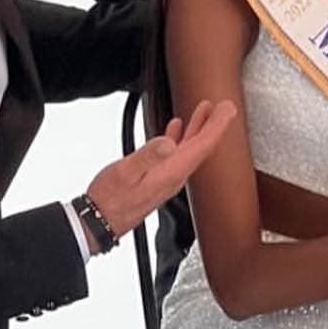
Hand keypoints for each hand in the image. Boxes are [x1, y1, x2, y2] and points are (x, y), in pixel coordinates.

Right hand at [86, 100, 236, 240]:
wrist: (99, 221)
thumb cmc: (110, 199)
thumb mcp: (125, 172)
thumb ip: (147, 156)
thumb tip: (168, 142)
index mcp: (171, 172)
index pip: (202, 146)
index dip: (217, 125)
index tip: (227, 109)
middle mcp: (174, 177)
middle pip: (201, 147)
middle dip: (214, 125)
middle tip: (225, 108)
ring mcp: (167, 179)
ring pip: (189, 150)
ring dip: (199, 130)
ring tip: (205, 112)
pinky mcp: (158, 180)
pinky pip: (175, 156)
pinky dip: (180, 139)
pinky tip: (176, 130)